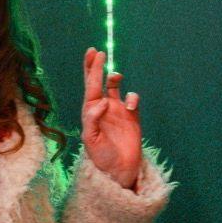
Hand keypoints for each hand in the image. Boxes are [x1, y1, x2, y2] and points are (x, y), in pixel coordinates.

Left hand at [80, 48, 141, 189]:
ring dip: (115, 79)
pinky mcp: (132, 116)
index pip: (89, 86)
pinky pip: (132, 99)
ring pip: (116, 87)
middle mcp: (103, 107)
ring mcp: (118, 111)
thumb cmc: (100, 156)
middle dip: (98, 67)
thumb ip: (93, 119)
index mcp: (90, 111)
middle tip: (99, 52)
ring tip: (115, 77)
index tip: (92, 53)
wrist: (119, 170)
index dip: (90, 69)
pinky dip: (132, 98)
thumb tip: (101, 101)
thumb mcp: (90, 139)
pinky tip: (130, 106)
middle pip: (100, 82)